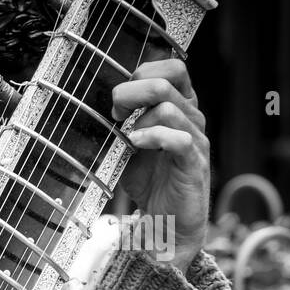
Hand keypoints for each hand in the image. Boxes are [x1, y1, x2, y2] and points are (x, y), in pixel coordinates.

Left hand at [112, 59, 209, 272]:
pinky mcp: (193, 162)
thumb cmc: (149, 181)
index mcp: (179, 107)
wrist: (167, 222)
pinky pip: (177, 138)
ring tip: (127, 139)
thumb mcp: (128, 146)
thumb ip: (120, 124)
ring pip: (169, 107)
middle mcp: (191, 118)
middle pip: (168, 79)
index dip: (143, 73)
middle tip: (116, 115)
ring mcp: (195, 139)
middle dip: (132, 92)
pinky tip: (136, 145)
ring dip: (138, 120)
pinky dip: (152, 137)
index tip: (120, 100)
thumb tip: (93, 106)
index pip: (173, 67)